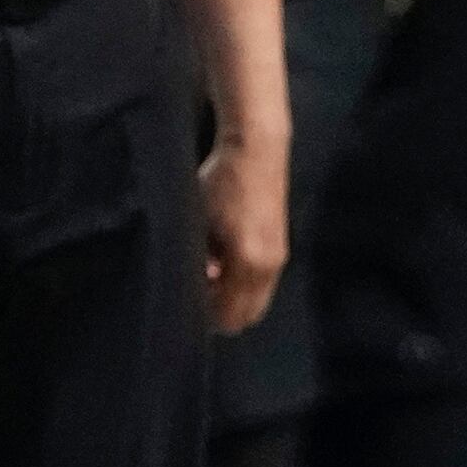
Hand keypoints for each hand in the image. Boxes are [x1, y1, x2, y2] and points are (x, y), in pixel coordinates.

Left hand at [200, 137, 288, 332]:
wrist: (257, 150)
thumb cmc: (221, 180)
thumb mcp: (198, 218)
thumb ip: (197, 257)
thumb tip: (198, 283)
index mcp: (248, 260)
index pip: (229, 314)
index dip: (206, 315)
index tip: (185, 301)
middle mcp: (269, 265)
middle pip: (247, 316)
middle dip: (222, 312)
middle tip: (196, 292)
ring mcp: (279, 258)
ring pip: (257, 301)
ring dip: (234, 298)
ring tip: (209, 276)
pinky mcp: (281, 248)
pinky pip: (263, 284)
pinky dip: (244, 285)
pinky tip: (224, 264)